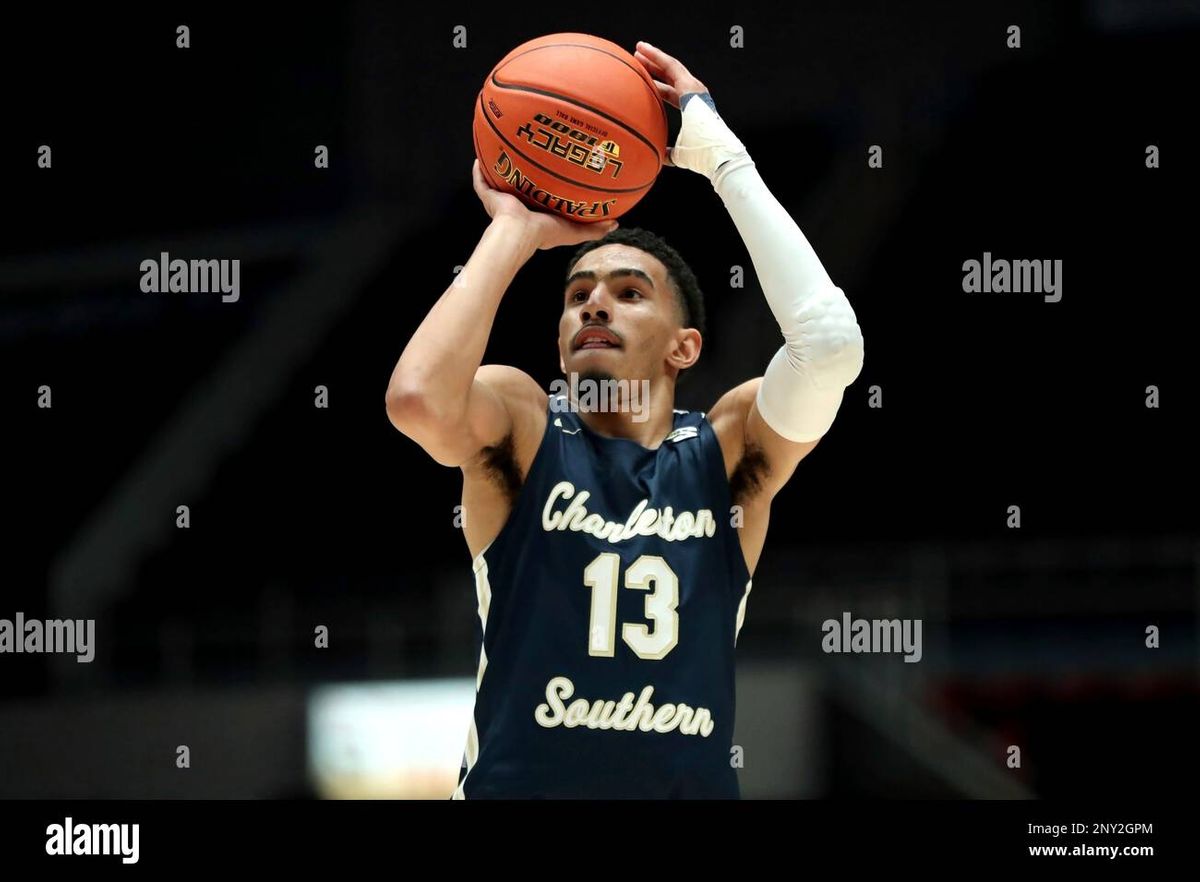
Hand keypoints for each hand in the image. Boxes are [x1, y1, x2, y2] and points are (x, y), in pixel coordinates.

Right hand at [471, 159, 617, 250]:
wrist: (518, 232)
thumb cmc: (544, 233)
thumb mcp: (573, 231)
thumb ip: (593, 229)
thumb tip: (615, 223)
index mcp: (535, 215)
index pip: (541, 198)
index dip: (546, 187)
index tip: (555, 174)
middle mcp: (517, 207)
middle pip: (520, 186)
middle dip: (524, 174)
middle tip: (532, 155)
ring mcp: (501, 202)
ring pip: (500, 182)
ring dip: (501, 168)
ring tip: (505, 150)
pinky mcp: (489, 197)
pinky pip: (481, 181)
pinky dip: (479, 171)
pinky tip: (480, 157)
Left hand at [633, 41, 709, 167]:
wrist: (715, 152)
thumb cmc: (702, 156)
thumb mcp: (680, 154)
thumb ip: (669, 153)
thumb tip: (659, 157)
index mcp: (692, 108)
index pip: (671, 92)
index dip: (657, 86)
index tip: (642, 80)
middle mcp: (694, 95)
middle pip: (669, 77)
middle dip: (653, 67)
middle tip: (637, 58)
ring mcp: (694, 89)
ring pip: (670, 67)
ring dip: (654, 57)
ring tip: (638, 49)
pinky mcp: (691, 86)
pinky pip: (670, 66)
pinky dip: (657, 56)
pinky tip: (644, 50)